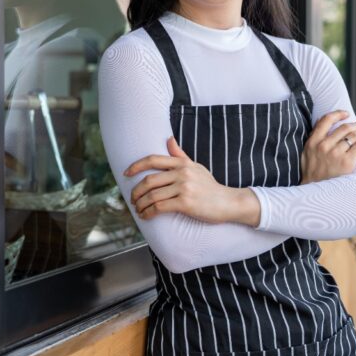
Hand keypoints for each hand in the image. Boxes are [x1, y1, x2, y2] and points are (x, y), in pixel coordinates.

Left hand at [125, 137, 257, 224]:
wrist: (228, 202)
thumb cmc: (210, 186)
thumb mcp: (196, 167)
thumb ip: (180, 155)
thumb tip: (169, 138)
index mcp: (182, 163)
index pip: (153, 159)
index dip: (136, 166)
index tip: (126, 173)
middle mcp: (182, 173)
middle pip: (149, 180)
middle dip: (136, 191)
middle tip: (133, 199)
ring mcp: (184, 188)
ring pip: (152, 195)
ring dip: (141, 204)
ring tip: (138, 210)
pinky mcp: (185, 203)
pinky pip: (159, 207)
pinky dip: (149, 213)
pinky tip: (145, 216)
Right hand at [300, 110, 355, 184]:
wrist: (315, 192)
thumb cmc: (312, 172)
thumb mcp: (307, 153)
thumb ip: (314, 138)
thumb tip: (322, 120)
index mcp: (313, 142)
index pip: (326, 120)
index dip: (338, 114)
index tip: (346, 114)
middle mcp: (324, 146)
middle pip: (345, 128)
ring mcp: (335, 154)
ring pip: (355, 136)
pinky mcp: (347, 163)